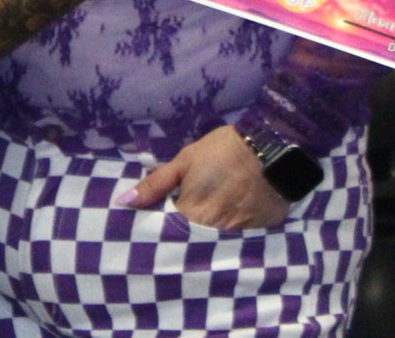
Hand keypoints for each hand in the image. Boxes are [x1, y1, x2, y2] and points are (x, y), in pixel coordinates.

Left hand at [119, 127, 287, 230]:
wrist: (272, 148)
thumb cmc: (222, 151)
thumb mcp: (184, 161)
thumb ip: (155, 184)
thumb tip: (123, 203)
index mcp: (191, 214)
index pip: (165, 233)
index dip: (158, 228)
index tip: (151, 223)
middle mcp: (212, 232)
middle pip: (187, 243)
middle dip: (178, 237)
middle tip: (176, 223)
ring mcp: (236, 237)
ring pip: (210, 245)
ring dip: (201, 238)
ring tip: (198, 225)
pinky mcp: (256, 235)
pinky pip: (234, 242)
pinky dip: (226, 235)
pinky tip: (224, 224)